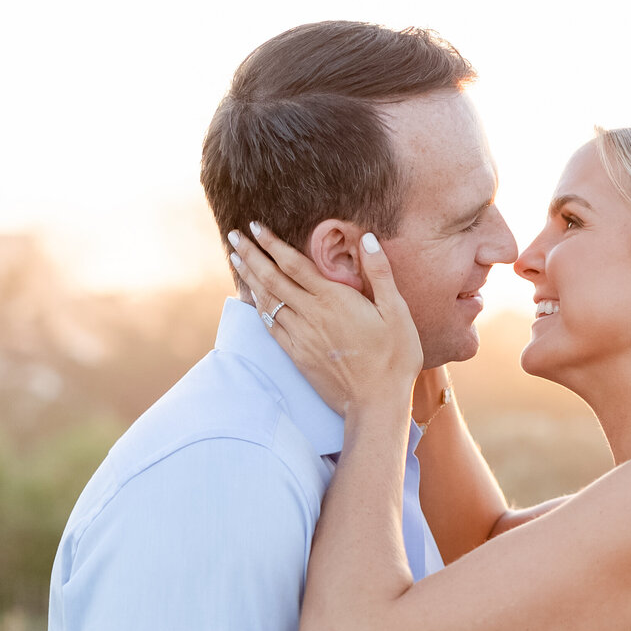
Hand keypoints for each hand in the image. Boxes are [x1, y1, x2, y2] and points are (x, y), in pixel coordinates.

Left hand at [227, 222, 422, 414]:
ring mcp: (301, 337)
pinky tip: (252, 298)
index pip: (294, 264)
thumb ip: (380, 273)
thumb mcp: (397, 312)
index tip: (256, 226)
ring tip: (236, 259)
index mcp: (334, 300)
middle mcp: (311, 315)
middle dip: (251, 255)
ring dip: (250, 277)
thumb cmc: (394, 357)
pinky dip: (258, 308)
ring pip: (268, 301)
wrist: (376, 403)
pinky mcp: (298, 356)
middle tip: (234, 236)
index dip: (272, 243)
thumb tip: (367, 238)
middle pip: (273, 278)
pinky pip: (271, 326)